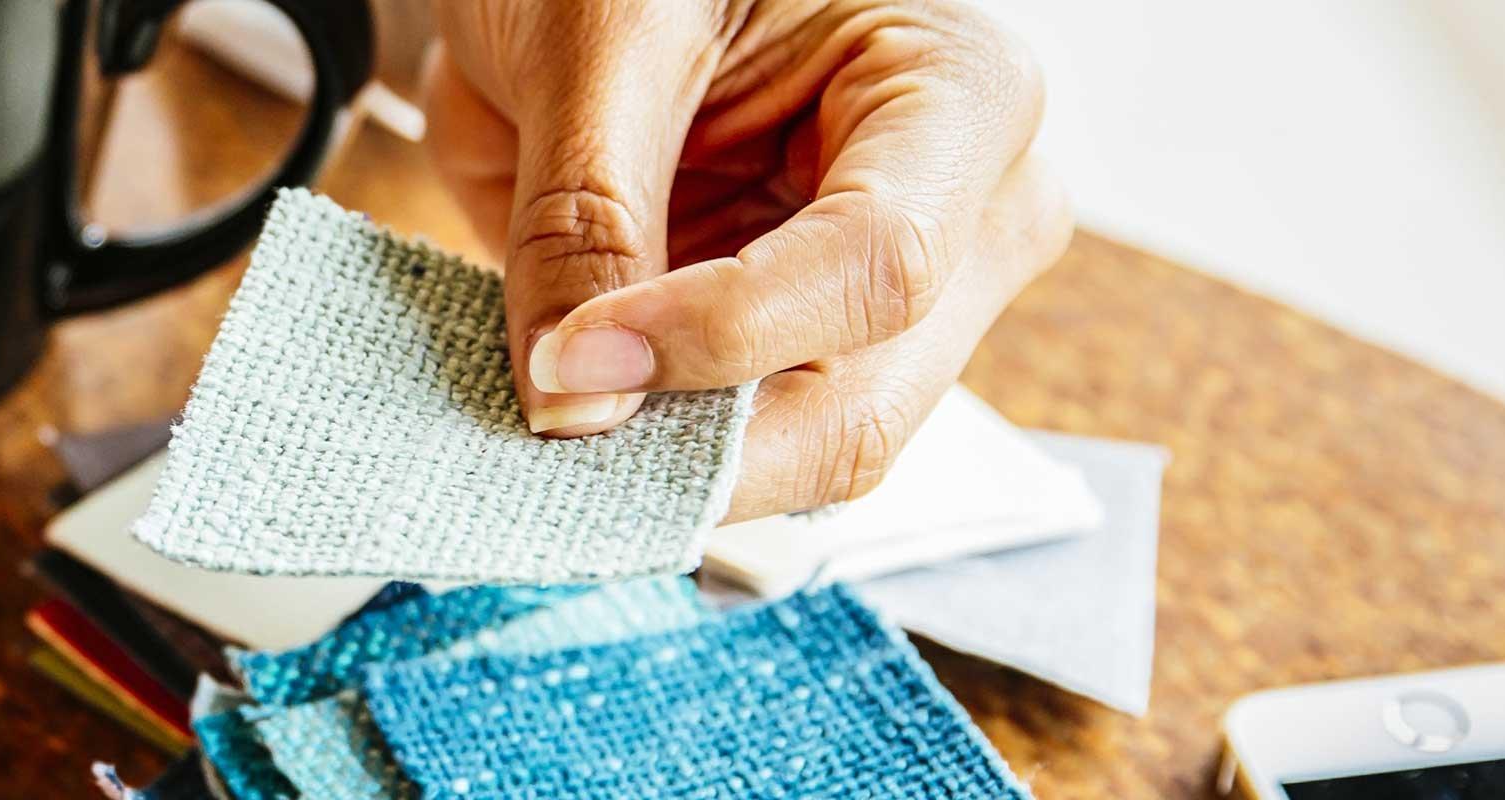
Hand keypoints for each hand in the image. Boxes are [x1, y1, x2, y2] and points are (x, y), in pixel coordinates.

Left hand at [425, 0, 1070, 520]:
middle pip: (862, 403)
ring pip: (802, 461)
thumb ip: (588, 212)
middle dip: (702, 450)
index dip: (722, 337)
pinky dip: (643, 465)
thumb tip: (573, 404)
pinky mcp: (799, 360)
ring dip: (665, 472)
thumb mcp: (597, 39)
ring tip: (545, 434)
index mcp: (958, 94)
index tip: (574, 363)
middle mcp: (960, 218)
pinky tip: (569, 428)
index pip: (877, 263)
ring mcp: (883, 307)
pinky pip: (736, 457)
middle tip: (555, 449)